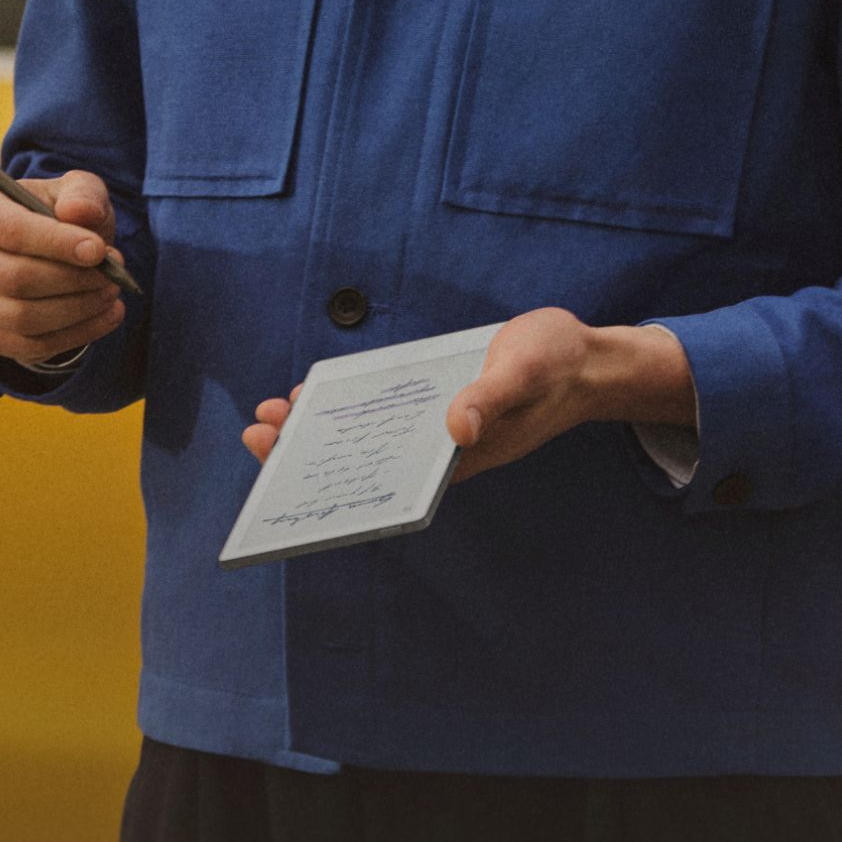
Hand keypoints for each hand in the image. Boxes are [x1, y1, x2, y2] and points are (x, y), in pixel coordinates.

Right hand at [0, 167, 126, 369]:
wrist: (53, 254)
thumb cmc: (63, 217)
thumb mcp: (78, 192)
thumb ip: (83, 194)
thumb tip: (78, 211)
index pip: (11, 231)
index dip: (57, 243)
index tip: (98, 250)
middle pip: (15, 279)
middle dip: (72, 280)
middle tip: (112, 275)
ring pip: (23, 317)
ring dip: (78, 308)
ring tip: (111, 292)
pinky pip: (32, 346)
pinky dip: (78, 334)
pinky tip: (108, 315)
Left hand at [241, 310, 695, 477]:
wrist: (582, 359)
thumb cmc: (555, 368)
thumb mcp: (524, 374)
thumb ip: (489, 399)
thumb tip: (456, 428)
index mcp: (458, 458)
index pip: (386, 482)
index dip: (337, 481)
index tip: (291, 469)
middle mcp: (439, 451)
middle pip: (366, 462)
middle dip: (309, 452)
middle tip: (260, 431)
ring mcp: (435, 429)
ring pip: (367, 437)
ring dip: (320, 428)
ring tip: (271, 413)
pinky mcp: (433, 404)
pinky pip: (381, 412)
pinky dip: (347, 405)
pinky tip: (314, 393)